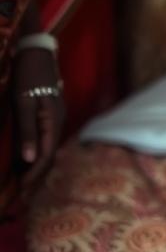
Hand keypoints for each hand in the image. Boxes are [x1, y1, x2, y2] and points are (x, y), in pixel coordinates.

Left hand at [14, 47, 64, 188]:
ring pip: (48, 148)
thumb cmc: (28, 77)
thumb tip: (30, 160)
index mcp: (53, 121)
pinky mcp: (50, 114)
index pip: (46, 155)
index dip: (34, 175)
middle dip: (36, 177)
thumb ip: (27, 131)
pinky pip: (45, 140)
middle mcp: (59, 121)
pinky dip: (35, 154)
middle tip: (20, 198)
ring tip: (21, 185)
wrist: (36, 53)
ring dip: (36, 167)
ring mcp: (56, 117)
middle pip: (50, 155)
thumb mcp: (23, 104)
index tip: (20, 193)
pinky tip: (25, 162)